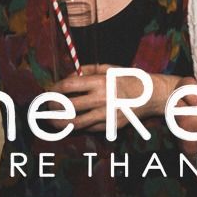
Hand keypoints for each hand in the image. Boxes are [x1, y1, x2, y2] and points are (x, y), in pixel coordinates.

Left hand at [52, 65, 185, 131]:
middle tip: (45, 107)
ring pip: (75, 124)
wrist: (151, 95)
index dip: (55, 89)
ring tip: (50, 120)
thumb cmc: (128, 78)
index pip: (70, 86)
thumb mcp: (110, 68)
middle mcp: (102, 99)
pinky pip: (89, 128)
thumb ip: (88, 70)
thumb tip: (69, 76)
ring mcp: (106, 115)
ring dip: (59, 123)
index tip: (49, 90)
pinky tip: (70, 123)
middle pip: (68, 107)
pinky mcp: (110, 127)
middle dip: (52, 107)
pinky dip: (77, 126)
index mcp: (101, 82)